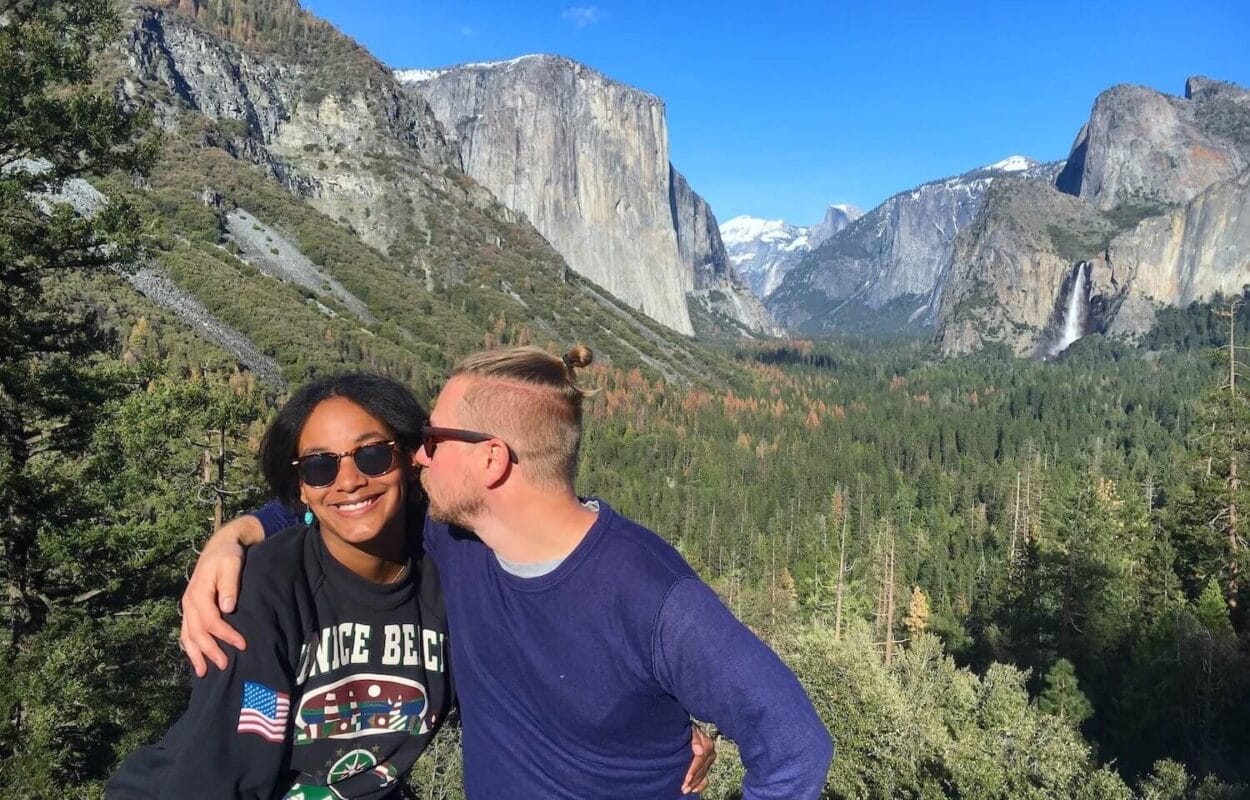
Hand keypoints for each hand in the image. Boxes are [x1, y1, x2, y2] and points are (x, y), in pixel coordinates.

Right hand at [179, 515, 261, 675]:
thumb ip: (229, 585)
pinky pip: (186, 631)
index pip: (211, 620)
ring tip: (203, 672)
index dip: (225, 635)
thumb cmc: (228, 554)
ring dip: (195, 654)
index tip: (242, 645)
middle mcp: (189, 602)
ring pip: (187, 635)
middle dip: (210, 651)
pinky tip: (195, 658)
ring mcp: (188, 606)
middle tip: (225, 666)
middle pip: (197, 632)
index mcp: (198, 593)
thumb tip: (227, 607)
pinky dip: (189, 646)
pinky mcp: (191, 608)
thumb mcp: (231, 563)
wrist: (220, 546)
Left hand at [681, 723, 715, 794]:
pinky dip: (700, 785)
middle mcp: (710, 753)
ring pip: (703, 774)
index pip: (700, 761)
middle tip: (684, 788)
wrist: (685, 729)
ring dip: (695, 784)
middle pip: (702, 770)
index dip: (693, 770)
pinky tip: (694, 790)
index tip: (686, 779)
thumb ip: (694, 738)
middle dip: (693, 780)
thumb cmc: (686, 728)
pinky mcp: (706, 765)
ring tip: (685, 790)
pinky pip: (705, 777)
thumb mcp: (690, 729)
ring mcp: (709, 760)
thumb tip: (699, 751)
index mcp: (707, 744)